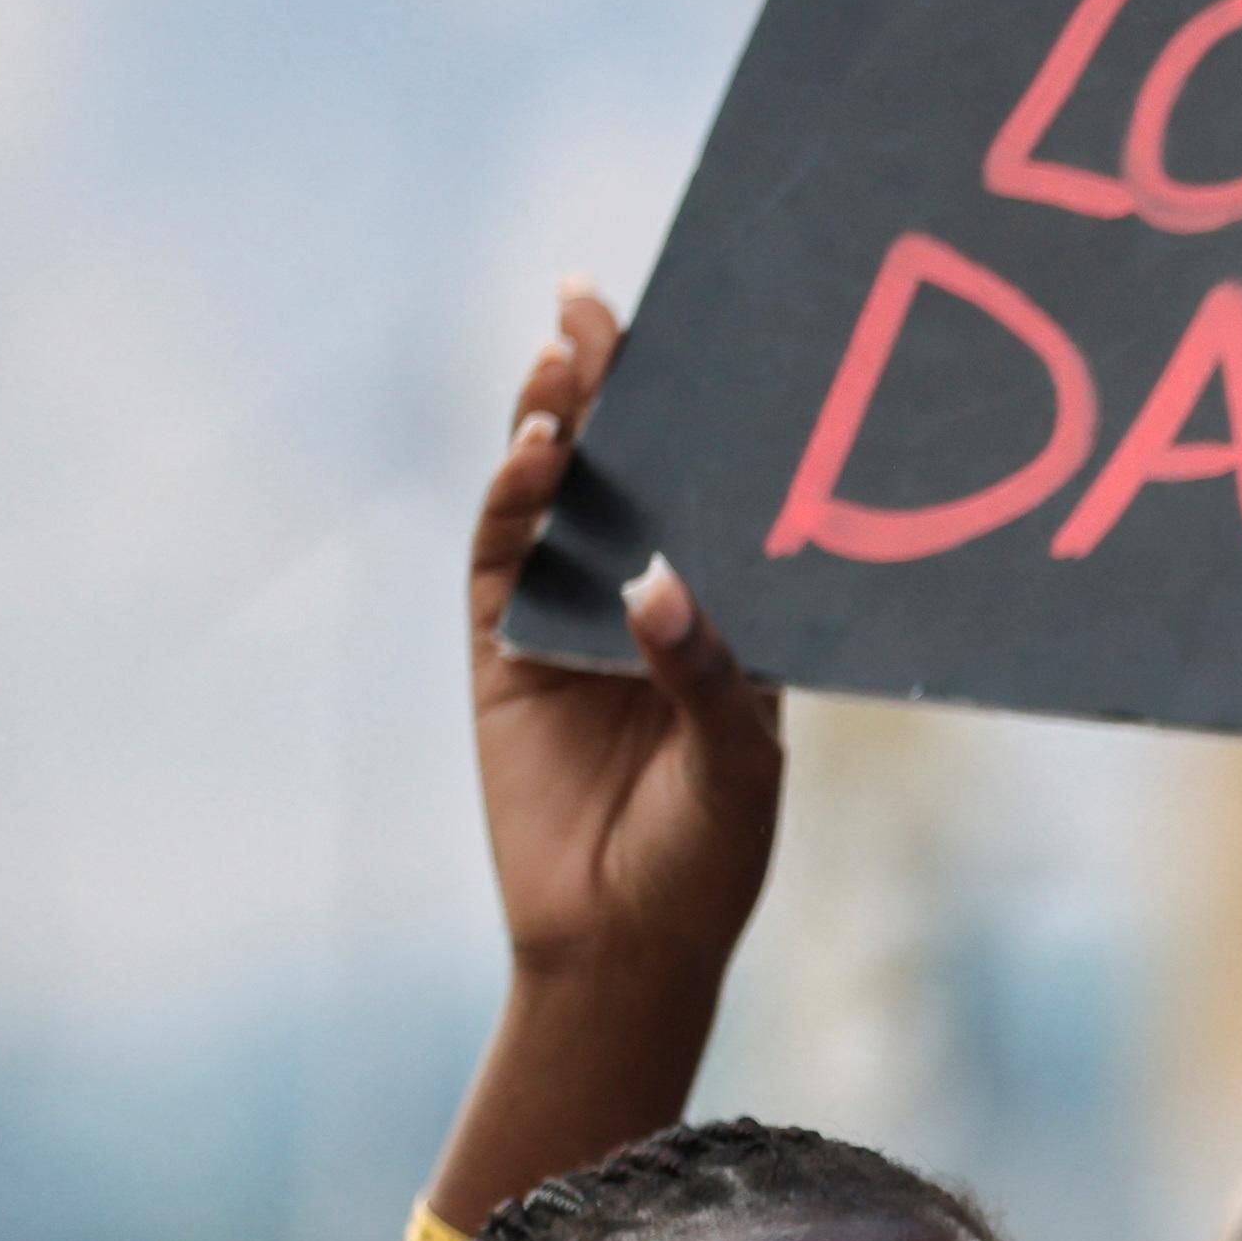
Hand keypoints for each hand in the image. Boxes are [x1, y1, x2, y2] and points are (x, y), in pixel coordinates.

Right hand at [475, 282, 780, 1007]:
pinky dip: (514, 497)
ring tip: (563, 348)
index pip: (717, 492)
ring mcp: (574, 614)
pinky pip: (504, 555)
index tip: (710, 330)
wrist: (623, 944)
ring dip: (558, 418)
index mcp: (730, 612)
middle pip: (631, 467)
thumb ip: (702, 675)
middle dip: (613, 382)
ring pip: (561, 494)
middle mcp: (653, 596)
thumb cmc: (708, 858)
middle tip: (597, 297)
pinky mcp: (505, 647)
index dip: (707, 413)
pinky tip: (535, 446)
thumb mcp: (737, 769)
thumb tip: (653, 581)